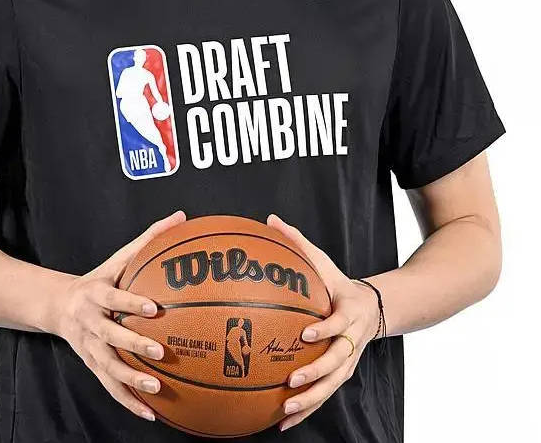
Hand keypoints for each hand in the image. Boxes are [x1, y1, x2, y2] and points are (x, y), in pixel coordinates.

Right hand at [52, 209, 186, 422]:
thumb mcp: (120, 257)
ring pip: (108, 367)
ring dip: (131, 380)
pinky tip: (151, 413)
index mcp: (97, 293)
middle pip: (110, 336)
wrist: (58, 305)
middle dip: (134, 344)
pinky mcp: (91, 365)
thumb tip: (182, 216)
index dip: (132, 303)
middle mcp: (90, 321)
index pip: (115, 298)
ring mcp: (89, 347)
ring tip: (156, 388)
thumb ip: (150, 238)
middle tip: (160, 352)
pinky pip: (109, 387)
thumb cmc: (100, 278)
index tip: (154, 309)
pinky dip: (129, 401)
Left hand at [266, 214, 379, 431]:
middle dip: (315, 375)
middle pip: (337, 363)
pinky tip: (283, 422)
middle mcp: (350, 341)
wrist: (371, 307)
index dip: (324, 331)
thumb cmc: (337, 283)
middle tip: (291, 382)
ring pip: (331, 386)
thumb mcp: (322, 261)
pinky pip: (324, 396)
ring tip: (286, 410)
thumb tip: (269, 219)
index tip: (305, 335)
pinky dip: (307, 410)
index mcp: (348, 313)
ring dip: (310, 400)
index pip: (338, 325)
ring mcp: (348, 361)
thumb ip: (297, 242)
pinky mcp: (341, 374)